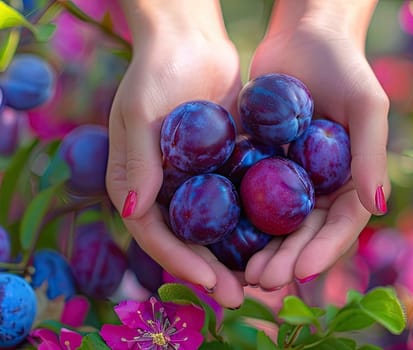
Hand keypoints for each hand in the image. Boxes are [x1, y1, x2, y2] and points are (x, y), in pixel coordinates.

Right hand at [106, 1, 245, 307]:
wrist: (189, 37)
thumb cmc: (156, 70)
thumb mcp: (140, 112)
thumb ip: (136, 162)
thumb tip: (131, 213)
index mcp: (135, 185)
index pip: (154, 235)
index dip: (180, 263)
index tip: (211, 282)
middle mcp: (164, 190)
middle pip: (187, 242)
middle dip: (213, 272)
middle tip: (243, 296)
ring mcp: (195, 181)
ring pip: (216, 231)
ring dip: (237, 256)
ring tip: (266, 280)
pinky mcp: (223, 168)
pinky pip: (239, 204)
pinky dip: (255, 224)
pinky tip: (281, 242)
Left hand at [244, 1, 390, 289]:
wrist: (304, 34)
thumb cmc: (344, 65)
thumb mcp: (366, 105)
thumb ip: (371, 153)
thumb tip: (378, 205)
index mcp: (354, 181)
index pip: (342, 226)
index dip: (323, 253)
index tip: (298, 271)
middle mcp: (323, 187)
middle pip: (306, 235)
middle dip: (285, 261)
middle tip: (259, 280)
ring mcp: (290, 180)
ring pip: (275, 226)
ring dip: (260, 251)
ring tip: (239, 272)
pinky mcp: (259, 166)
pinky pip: (247, 198)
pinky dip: (235, 221)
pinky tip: (217, 240)